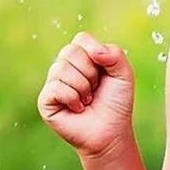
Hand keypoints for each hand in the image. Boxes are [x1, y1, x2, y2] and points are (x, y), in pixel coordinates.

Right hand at [37, 32, 135, 158]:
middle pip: (69, 51)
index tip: (105, 66)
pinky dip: (72, 98)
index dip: (94, 50)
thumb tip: (94, 52)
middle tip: (96, 86)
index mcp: (84, 57)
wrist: (110, 130)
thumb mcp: (124, 72)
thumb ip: (114, 54)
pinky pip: (55, 88)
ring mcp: (54, 84)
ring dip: (83, 86)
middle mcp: (66, 68)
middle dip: (89, 70)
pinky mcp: (45, 101)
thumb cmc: (116, 101)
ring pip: (60, 68)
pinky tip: (78, 108)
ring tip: (88, 98)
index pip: (80, 39)